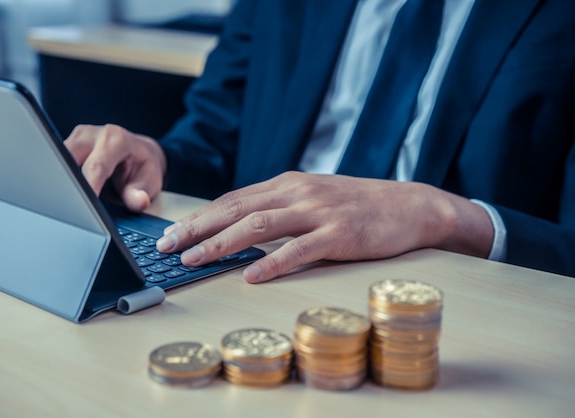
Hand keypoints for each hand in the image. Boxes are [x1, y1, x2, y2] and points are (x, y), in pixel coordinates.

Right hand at [65, 124, 166, 211]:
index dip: (88, 187)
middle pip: (69, 159)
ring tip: (65, 201)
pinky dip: (59, 178)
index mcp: (116, 140)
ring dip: (60, 181)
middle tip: (68, 207)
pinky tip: (63, 192)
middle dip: (66, 183)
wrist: (139, 153)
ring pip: (58, 160)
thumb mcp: (148, 183)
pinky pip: (56, 162)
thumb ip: (140, 193)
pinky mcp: (67, 145)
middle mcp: (93, 134)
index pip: (96, 166)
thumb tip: (139, 201)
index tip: (83, 207)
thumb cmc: (142, 168)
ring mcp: (77, 137)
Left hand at [155, 171, 493, 282]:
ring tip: (194, 259)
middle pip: (236, 208)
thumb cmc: (357, 205)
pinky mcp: (340, 234)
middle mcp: (298, 192)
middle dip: (196, 228)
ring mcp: (319, 211)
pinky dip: (272, 263)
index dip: (199, 216)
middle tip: (166, 246)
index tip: (171, 232)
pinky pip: (300, 249)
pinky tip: (251, 276)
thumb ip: (280, 207)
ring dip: (222, 243)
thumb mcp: (313, 197)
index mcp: (288, 183)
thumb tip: (240, 226)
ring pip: (259, 225)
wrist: (409, 205)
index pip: (232, 199)